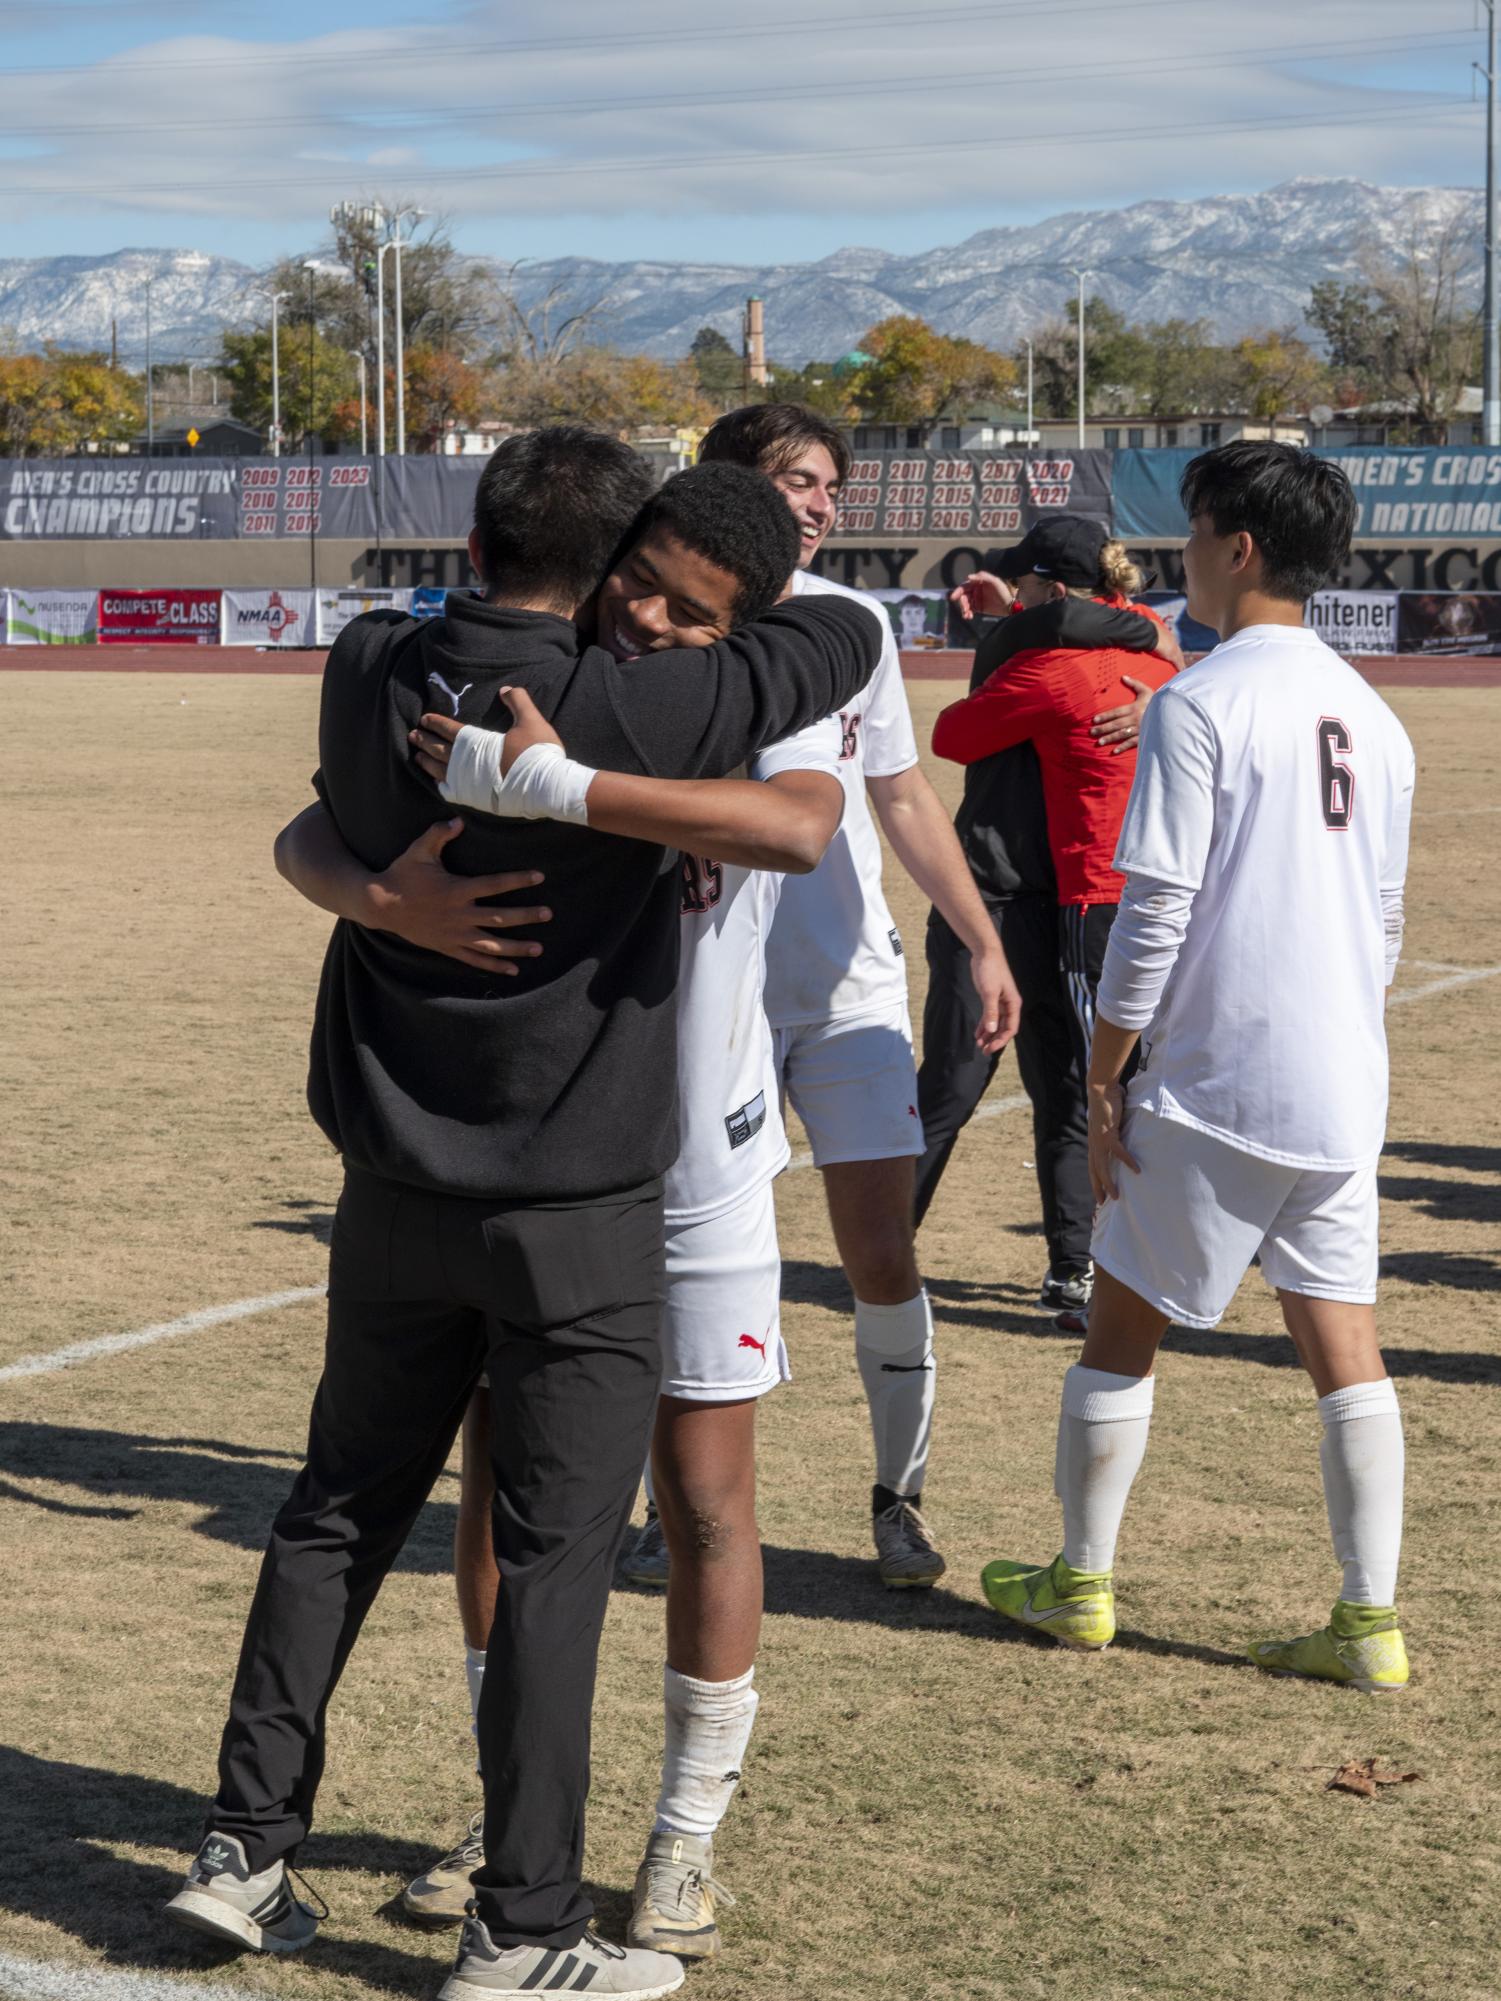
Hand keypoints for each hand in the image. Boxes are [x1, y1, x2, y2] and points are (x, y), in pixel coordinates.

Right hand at [367, 819, 551, 973]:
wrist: (380, 905)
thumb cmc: (402, 874)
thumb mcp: (418, 851)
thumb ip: (439, 834)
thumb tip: (459, 820)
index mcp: (456, 890)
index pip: (494, 885)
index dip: (518, 880)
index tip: (540, 877)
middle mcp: (459, 915)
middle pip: (499, 917)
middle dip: (526, 916)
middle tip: (549, 914)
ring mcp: (454, 934)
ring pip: (491, 944)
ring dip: (516, 947)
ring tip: (539, 948)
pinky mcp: (448, 947)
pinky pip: (474, 960)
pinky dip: (494, 966)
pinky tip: (514, 970)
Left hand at [410, 685, 563, 787]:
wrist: (548, 787)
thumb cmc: (539, 754)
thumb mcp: (531, 721)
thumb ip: (518, 702)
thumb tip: (506, 690)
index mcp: (478, 742)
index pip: (450, 730)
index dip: (436, 723)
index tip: (424, 719)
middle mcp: (468, 763)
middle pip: (439, 749)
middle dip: (425, 741)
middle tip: (413, 735)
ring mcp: (470, 783)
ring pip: (440, 770)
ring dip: (427, 761)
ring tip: (417, 757)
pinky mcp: (476, 799)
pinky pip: (450, 791)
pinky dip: (440, 784)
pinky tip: (436, 781)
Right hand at [949, 570, 1014, 620]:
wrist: (1010, 606)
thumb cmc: (1003, 592)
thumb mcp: (995, 582)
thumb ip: (983, 577)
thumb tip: (969, 577)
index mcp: (978, 582)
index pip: (965, 586)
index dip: (958, 591)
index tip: (954, 597)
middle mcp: (975, 590)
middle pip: (963, 596)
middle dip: (962, 603)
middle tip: (965, 609)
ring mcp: (976, 599)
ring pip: (965, 604)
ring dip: (964, 609)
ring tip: (967, 615)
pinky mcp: (977, 608)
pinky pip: (968, 610)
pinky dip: (967, 614)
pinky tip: (969, 617)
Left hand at [970, 945, 1021, 1054]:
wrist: (985, 953)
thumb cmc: (990, 970)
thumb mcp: (989, 992)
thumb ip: (990, 1011)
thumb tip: (992, 1030)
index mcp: (1013, 1004)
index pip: (1011, 1028)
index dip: (1002, 1040)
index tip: (991, 1048)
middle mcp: (1009, 1005)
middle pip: (1003, 1028)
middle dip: (995, 1040)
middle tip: (983, 1051)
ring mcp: (1000, 1002)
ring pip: (995, 1023)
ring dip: (988, 1035)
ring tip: (979, 1045)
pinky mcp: (991, 999)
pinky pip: (989, 1016)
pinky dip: (984, 1025)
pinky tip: (977, 1034)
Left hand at [1087, 1080, 1139, 1204]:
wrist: (1101, 1089)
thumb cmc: (1107, 1102)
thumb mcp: (1111, 1120)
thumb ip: (1116, 1128)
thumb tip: (1124, 1129)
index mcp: (1094, 1142)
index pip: (1092, 1165)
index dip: (1095, 1180)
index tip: (1099, 1193)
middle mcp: (1094, 1144)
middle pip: (1094, 1171)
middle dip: (1098, 1188)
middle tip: (1102, 1204)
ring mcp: (1100, 1140)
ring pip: (1102, 1168)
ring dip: (1109, 1184)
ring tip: (1116, 1197)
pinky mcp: (1109, 1134)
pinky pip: (1119, 1152)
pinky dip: (1128, 1161)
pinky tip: (1137, 1171)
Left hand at [1089, 675, 1153, 755]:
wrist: (1172, 713)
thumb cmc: (1157, 701)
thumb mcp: (1146, 690)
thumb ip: (1134, 684)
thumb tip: (1123, 676)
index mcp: (1134, 708)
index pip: (1116, 712)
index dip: (1105, 716)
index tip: (1094, 720)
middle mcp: (1135, 719)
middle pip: (1116, 724)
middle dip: (1103, 728)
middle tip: (1091, 732)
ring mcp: (1139, 729)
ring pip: (1122, 734)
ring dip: (1110, 738)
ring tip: (1098, 742)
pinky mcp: (1144, 737)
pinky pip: (1132, 743)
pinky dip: (1123, 747)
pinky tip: (1114, 751)